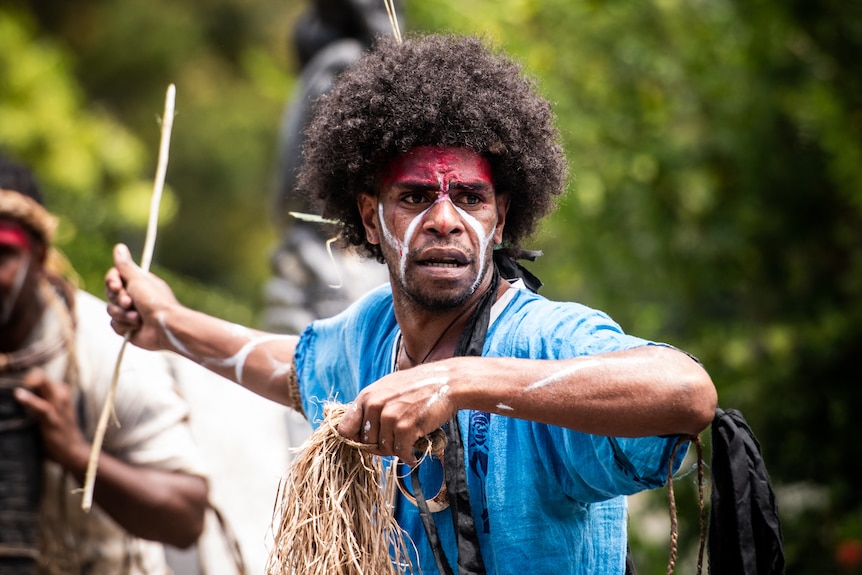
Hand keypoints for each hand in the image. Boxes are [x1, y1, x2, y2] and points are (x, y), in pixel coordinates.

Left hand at [14, 368, 89, 471]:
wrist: (73, 451)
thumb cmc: (60, 433)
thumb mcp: (56, 414)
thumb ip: (42, 404)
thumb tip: (18, 400)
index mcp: (61, 396)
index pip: (46, 380)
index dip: (33, 374)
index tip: (18, 372)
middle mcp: (61, 399)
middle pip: (48, 381)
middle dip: (36, 374)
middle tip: (24, 371)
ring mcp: (58, 409)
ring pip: (49, 388)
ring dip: (37, 381)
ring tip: (25, 378)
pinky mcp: (53, 421)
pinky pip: (41, 407)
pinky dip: (30, 400)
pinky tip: (19, 394)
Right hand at [105, 243, 177, 350]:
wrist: (165, 327)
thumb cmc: (155, 302)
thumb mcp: (139, 280)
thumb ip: (125, 266)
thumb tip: (119, 246)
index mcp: (137, 283)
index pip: (113, 278)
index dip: (112, 282)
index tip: (117, 286)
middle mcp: (133, 296)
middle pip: (110, 294)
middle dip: (119, 300)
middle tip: (130, 302)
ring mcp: (130, 312)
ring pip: (111, 310)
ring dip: (124, 314)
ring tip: (139, 317)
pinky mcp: (128, 327)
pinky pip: (114, 324)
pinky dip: (125, 325)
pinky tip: (137, 326)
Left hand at [337, 361, 457, 465]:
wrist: (447, 382)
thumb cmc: (419, 386)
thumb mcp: (388, 388)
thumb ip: (372, 405)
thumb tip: (359, 429)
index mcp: (366, 396)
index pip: (344, 429)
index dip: (355, 439)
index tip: (368, 441)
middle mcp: (374, 406)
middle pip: (365, 443)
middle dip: (380, 446)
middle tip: (395, 443)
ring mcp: (389, 416)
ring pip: (383, 449)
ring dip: (396, 450)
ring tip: (407, 443)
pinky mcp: (405, 427)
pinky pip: (400, 452)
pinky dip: (408, 457)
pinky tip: (413, 454)